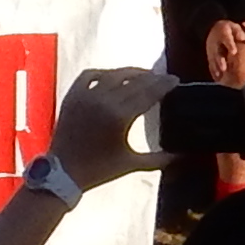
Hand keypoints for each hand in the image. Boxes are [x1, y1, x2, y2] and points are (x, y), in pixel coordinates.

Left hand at [52, 64, 166, 189]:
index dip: (163, 85)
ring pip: (113, 74)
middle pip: (134, 82)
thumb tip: (181, 157)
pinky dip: (103, 73)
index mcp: (120, 117)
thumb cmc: (98, 170)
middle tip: (164, 76)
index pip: (148, 94)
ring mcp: (85, 95)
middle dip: (152, 77)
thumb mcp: (131, 164)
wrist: (63, 172)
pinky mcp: (71, 95)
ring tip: (143, 74)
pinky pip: (88, 75)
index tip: (175, 79)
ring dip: (130, 72)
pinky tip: (113, 75)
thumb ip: (159, 159)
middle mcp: (103, 101)